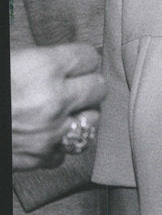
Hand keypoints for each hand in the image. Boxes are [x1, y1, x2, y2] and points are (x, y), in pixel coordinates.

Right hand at [11, 43, 104, 169]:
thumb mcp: (10, 60)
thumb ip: (40, 61)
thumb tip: (65, 60)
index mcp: (44, 68)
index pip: (89, 57)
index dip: (83, 58)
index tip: (79, 60)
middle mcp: (54, 100)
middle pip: (99, 88)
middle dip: (88, 84)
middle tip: (76, 84)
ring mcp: (50, 132)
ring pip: (91, 122)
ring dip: (81, 115)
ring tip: (66, 110)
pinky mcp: (41, 158)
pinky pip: (66, 151)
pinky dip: (59, 144)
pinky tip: (47, 134)